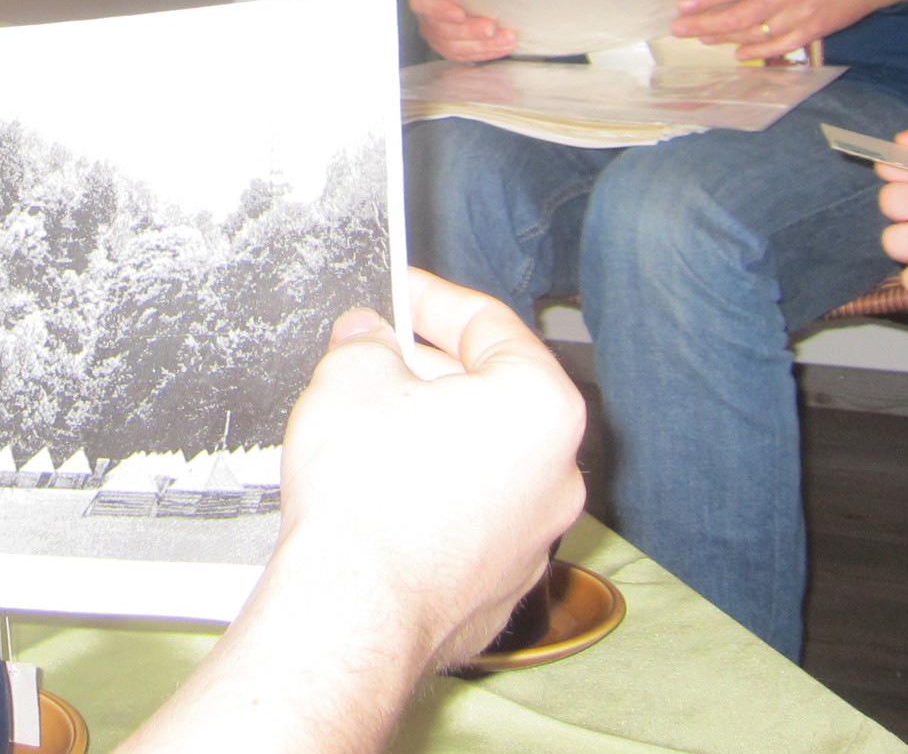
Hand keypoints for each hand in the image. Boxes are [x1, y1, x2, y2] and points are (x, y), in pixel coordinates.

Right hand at [120, 274, 586, 753]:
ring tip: (366, 428)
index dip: (431, 299)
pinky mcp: (500, 587)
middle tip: (371, 359)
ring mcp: (535, 538)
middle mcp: (557, 473)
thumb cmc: (365, 496)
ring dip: (432, 436)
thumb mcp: (349, 376)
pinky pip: (469, 518)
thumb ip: (366, 343)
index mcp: (541, 405)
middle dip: (429, 371)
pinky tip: (380, 495)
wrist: (353, 612)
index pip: (489, 323)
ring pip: (483, 460)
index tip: (397, 295)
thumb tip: (366, 340)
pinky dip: (432, 498)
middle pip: (493, 394)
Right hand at [408, 0, 519, 63]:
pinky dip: (487, 52)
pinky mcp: (450, 52)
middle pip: (443, 30)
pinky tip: (504, 46)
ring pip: (456, 47)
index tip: (460, 14)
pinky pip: (467, 56)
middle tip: (492, 28)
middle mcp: (426, 19)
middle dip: (470, 31)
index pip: (422, 3)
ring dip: (484, 44)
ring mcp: (436, 38)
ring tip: (507, 38)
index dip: (440, 10)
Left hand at [670, 0, 907, 58]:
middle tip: (678, 29)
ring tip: (701, 38)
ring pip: (758, 34)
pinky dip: (759, 53)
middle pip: (741, 15)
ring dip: (726, 38)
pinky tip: (739, 54)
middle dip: (706, 23)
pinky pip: (782, 47)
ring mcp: (804, 16)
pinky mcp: (817, 31)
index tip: (684, 4)